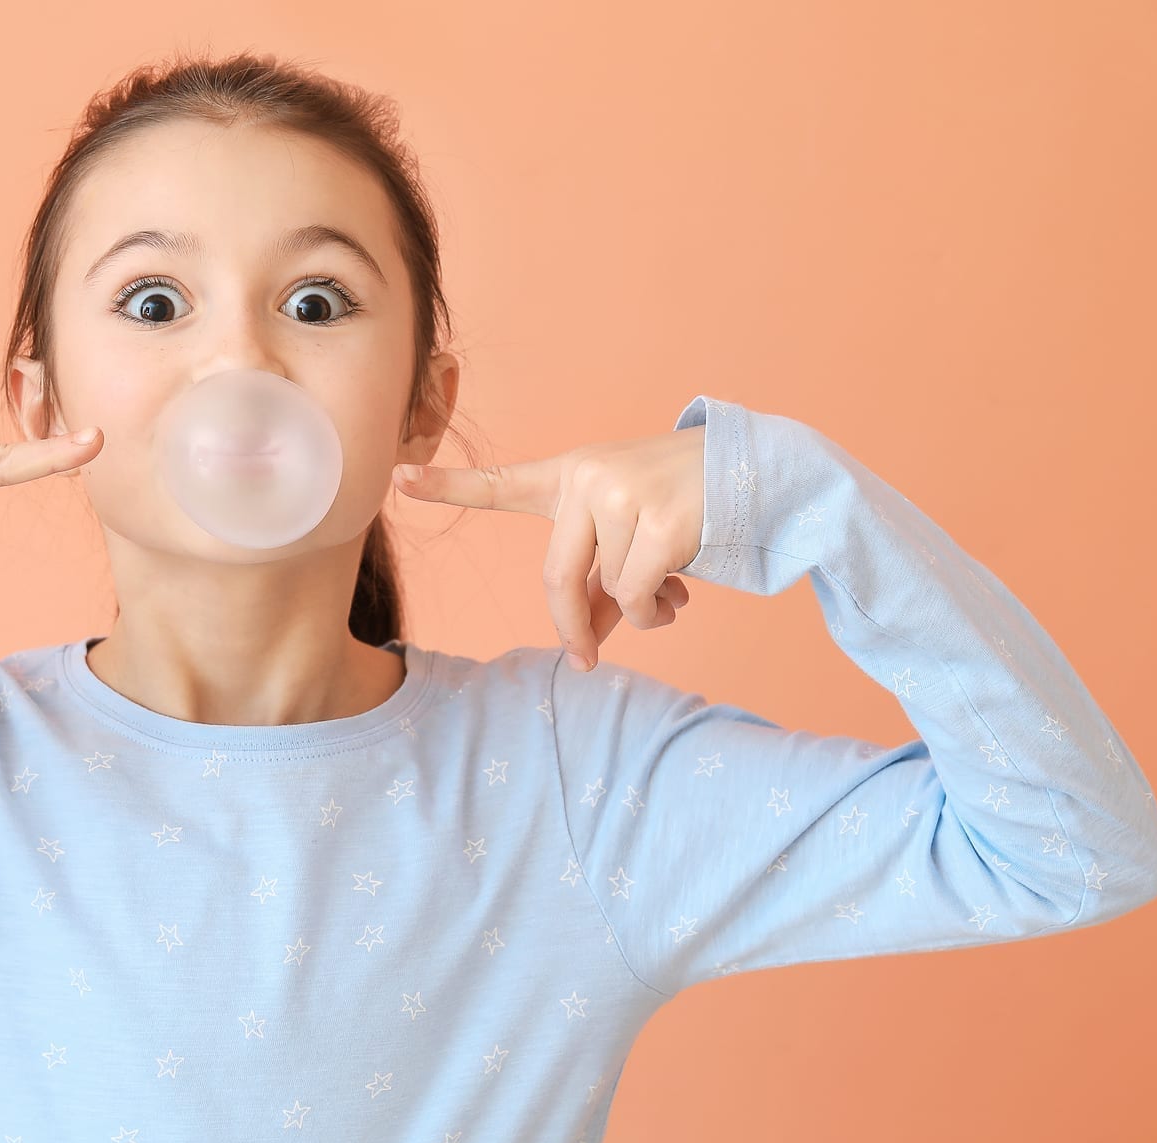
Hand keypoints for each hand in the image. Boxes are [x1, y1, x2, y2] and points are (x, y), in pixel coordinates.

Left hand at [392, 425, 705, 670]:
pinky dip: (656, 611)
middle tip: (585, 658)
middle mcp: (587, 478)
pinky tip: (681, 593)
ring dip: (640, 610)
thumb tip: (586, 637)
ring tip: (671, 592)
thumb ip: (598, 582)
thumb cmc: (684, 506)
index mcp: (570, 477)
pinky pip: (638, 596)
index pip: (500, 483)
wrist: (760, 470)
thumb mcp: (627, 536)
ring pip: (610, 591)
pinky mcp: (660, 519)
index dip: (446, 484)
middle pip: (556, 578)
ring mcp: (622, 494)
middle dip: (573, 625)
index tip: (396, 476)